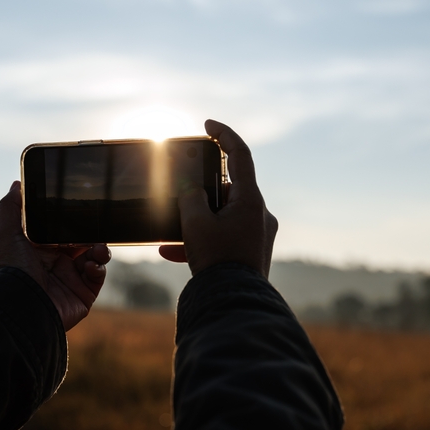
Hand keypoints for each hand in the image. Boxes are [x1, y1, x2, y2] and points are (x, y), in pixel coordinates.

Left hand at [0, 181, 109, 330]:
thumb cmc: (12, 269)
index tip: (85, 210)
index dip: (75, 221)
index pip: (64, 231)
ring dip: (100, 250)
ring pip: (95, 259)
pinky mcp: (83, 295)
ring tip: (98, 248)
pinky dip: (99, 268)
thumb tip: (17, 184)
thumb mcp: (7, 234)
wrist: (22, 305)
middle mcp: (57, 265)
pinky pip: (98, 278)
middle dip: (93, 234)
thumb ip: (11, 208)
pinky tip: (91, 265)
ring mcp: (71, 280)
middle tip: (97, 227)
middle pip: (83, 243)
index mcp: (42, 250)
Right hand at [159, 119, 277, 277]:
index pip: (240, 155)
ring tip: (171, 230)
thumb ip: (191, 197)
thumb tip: (193, 191)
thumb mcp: (195, 222)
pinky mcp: (250, 253)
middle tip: (181, 191)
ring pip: (222, 216)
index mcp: (250, 200)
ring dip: (196, 220)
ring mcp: (257, 234)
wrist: (232, 304)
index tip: (209, 125)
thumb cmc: (217, 260)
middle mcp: (259, 214)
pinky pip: (223, 237)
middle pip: (228, 189)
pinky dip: (202, 240)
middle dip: (200, 191)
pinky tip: (172, 252)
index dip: (224, 135)